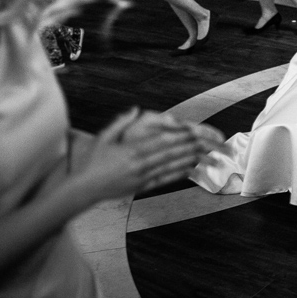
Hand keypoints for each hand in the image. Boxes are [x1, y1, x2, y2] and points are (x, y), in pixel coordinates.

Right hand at [72, 110, 221, 202]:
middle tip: (213, 144)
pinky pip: (165, 180)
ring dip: (193, 162)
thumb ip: (120, 122)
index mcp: (132, 150)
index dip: (182, 135)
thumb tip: (135, 108)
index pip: (163, 140)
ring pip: (172, 167)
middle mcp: (140, 164)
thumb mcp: (103, 138)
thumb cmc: (93, 162)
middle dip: (195, 147)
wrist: (83, 189)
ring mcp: (142, 177)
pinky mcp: (142, 187)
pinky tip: (193, 170)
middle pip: (173, 153)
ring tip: (211, 158)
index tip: (198, 131)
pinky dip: (180, 174)